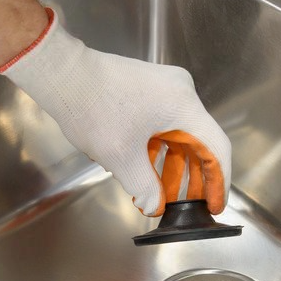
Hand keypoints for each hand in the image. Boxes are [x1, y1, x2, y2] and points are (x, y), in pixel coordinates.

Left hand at [0, 9, 231, 216]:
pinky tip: (148, 172)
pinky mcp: (148, 90)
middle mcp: (180, 92)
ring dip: (174, 166)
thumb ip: (144, 186)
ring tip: (164, 194)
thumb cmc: (90, 105)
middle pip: (199, 141)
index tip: (214, 204)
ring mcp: (165, 88)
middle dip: (194, 177)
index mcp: (183, 105)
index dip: (218, 181)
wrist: (63, 75)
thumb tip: (154, 204)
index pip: (216, 148)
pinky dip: (160, 150)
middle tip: (190, 205)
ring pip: (180, 135)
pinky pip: (164, 125)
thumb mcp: (121, 157)